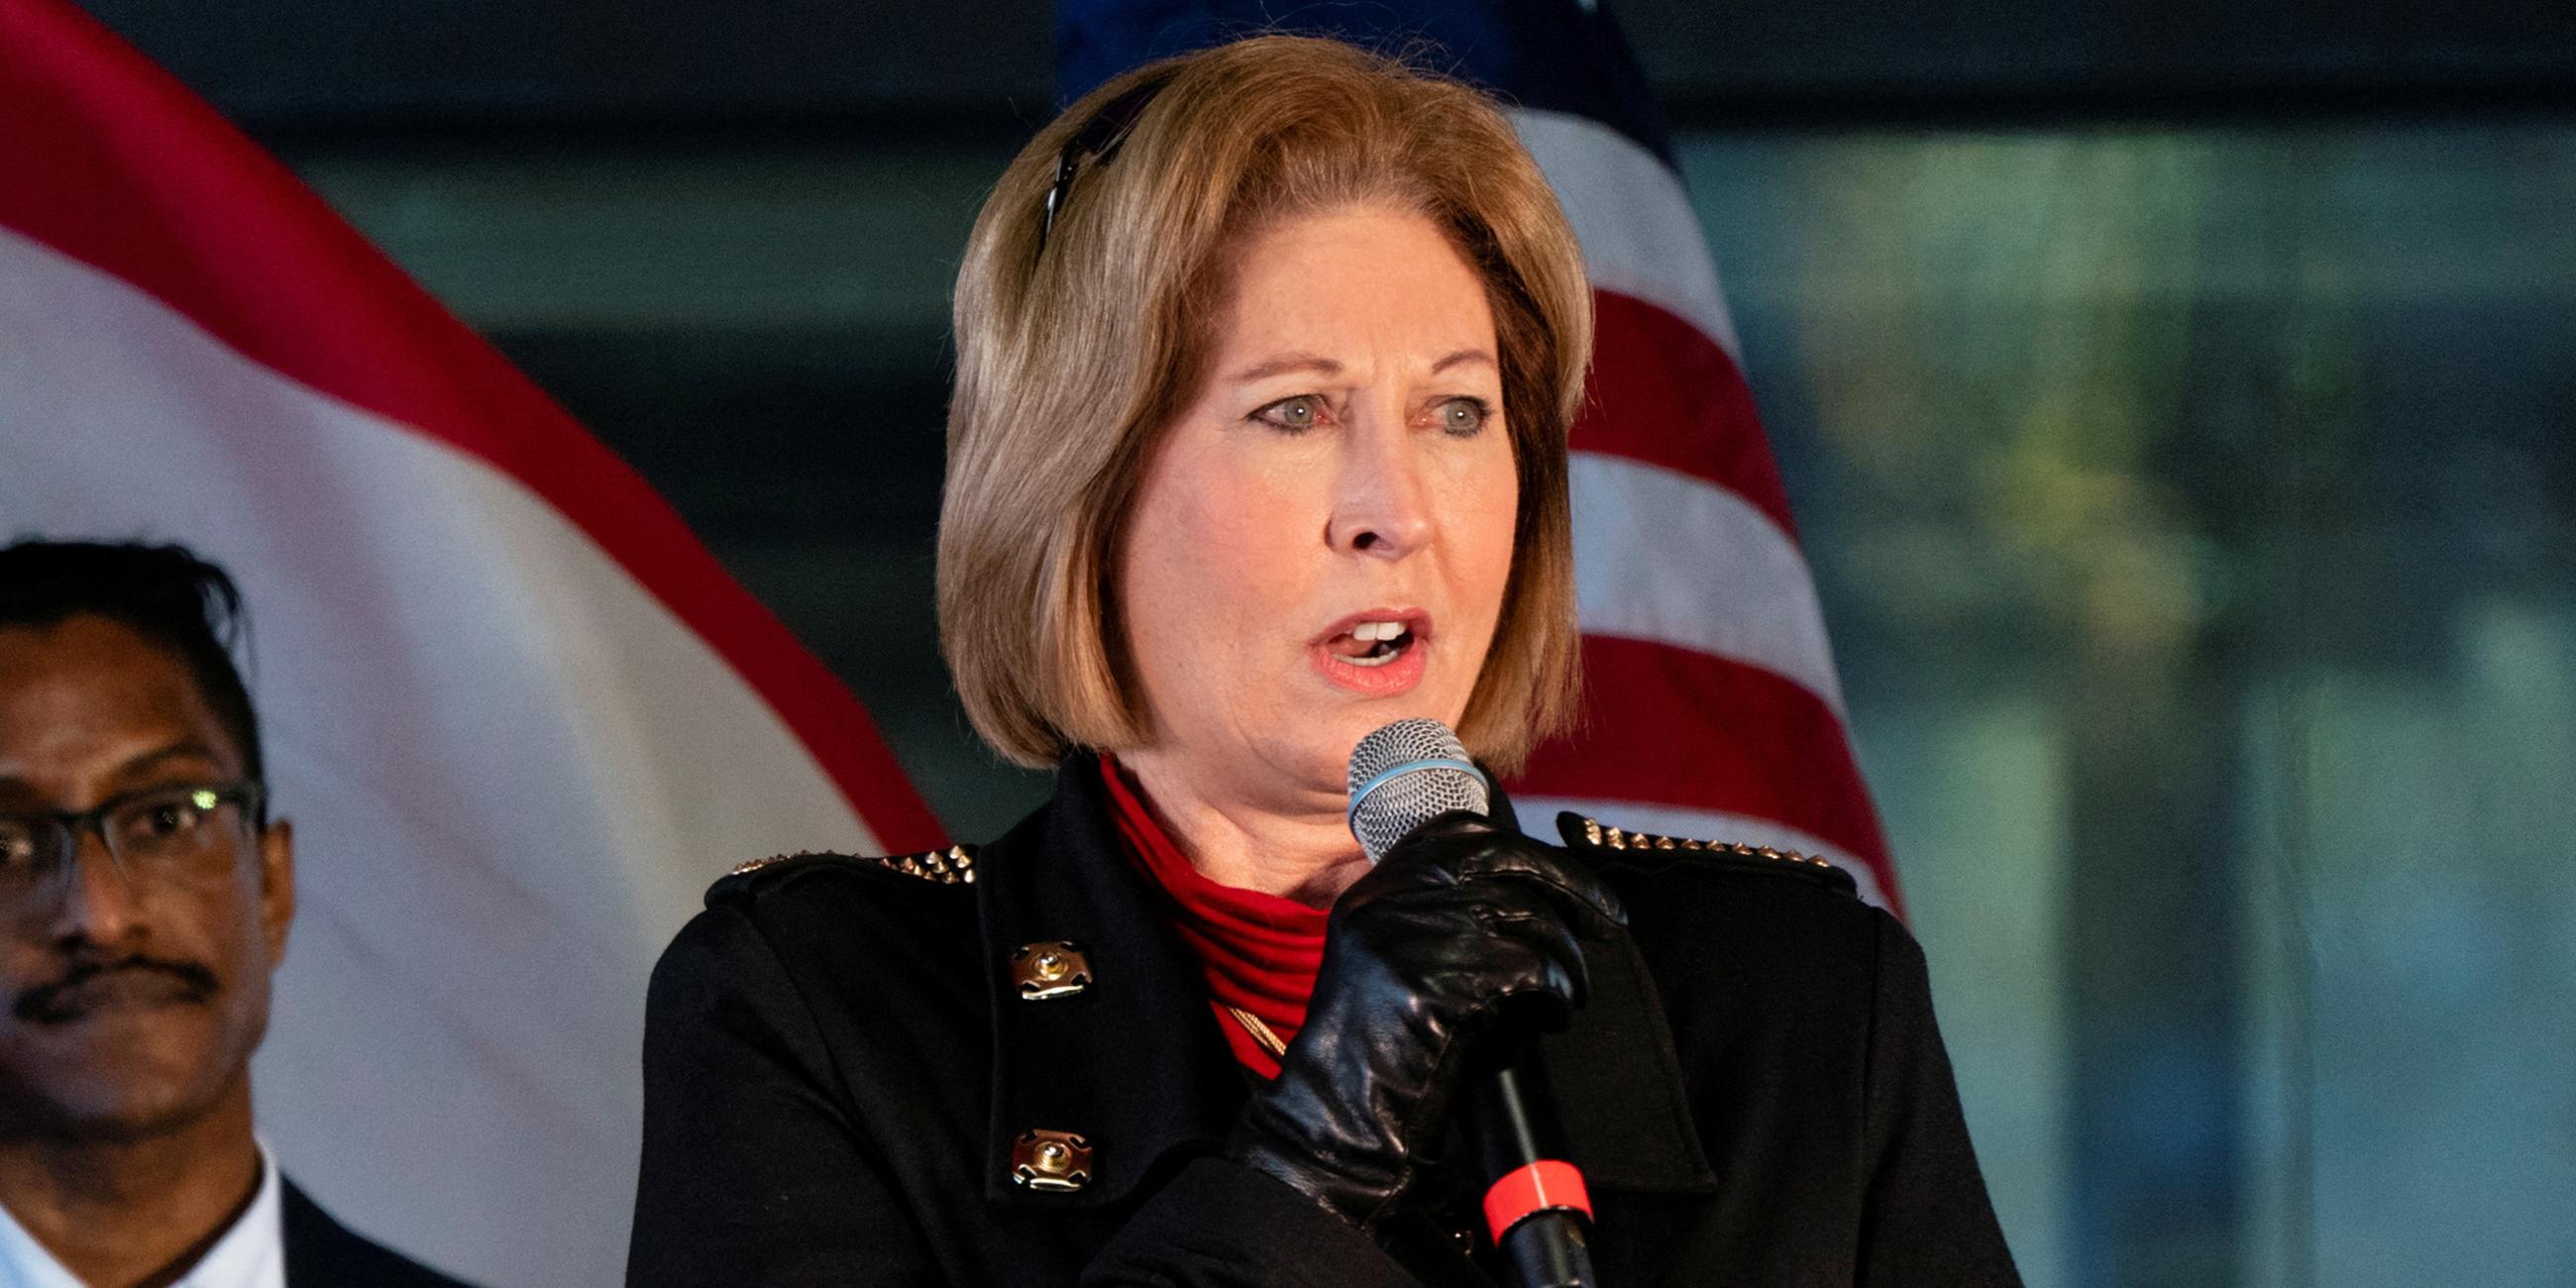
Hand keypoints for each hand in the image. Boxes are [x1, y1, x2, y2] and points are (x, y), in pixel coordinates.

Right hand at [1226, 814, 1626, 1229]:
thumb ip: (1442, 914)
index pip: (1462, 832)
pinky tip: (1557, 1013)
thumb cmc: (1379, 1047)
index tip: (1566, 879)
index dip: (1527, 851)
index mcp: (1378, 887)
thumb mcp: (1391, 955)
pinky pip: (1534, 967)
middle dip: (1574, 887)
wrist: (1342, 1112)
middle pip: (1506, 860)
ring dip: (1569, 958)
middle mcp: (1393, 898)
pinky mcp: (1448, 978)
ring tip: (1573, 991)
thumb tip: (1535, 892)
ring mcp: (1418, 934)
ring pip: (1530, 916)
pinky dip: (1559, 991)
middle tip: (1611, 921)